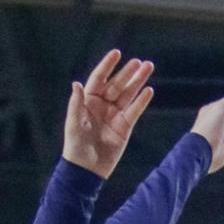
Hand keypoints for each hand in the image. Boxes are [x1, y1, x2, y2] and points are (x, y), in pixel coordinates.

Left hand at [63, 50, 154, 178]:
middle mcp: (102, 105)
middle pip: (117, 84)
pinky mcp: (124, 127)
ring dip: (138, 81)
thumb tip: (77, 84)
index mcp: (88, 101)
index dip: (107, 66)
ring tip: (149, 68)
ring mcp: (114, 115)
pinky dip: (142, 101)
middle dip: (128, 72)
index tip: (117, 53)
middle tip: (140, 62)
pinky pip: (135, 111)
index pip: (99, 78)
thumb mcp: (74, 124)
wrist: (87, 170)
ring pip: (128, 94)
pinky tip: (149, 90)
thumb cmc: (76, 146)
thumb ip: (76, 103)